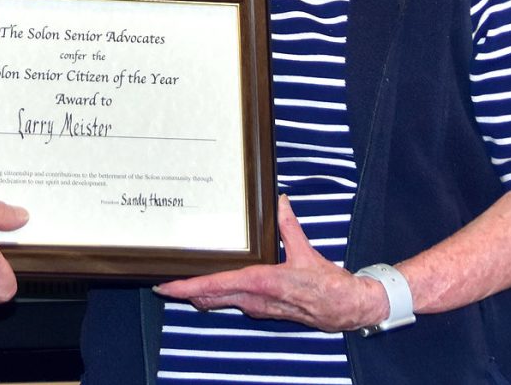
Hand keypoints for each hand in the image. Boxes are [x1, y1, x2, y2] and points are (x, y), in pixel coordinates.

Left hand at [153, 197, 389, 331]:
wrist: (347, 309)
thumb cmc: (328, 285)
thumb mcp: (305, 251)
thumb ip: (288, 225)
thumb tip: (279, 200)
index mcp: (263, 283)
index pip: (216, 286)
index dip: (189, 287)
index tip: (167, 286)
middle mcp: (256, 299)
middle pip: (211, 297)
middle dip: (186, 292)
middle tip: (163, 284)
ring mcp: (259, 307)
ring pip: (221, 302)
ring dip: (201, 294)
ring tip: (180, 284)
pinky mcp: (264, 309)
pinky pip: (234, 303)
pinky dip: (218, 295)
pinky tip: (210, 288)